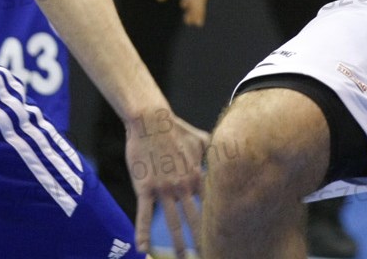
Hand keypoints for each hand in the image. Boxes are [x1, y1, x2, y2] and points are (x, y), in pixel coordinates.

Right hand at [124, 105, 207, 256]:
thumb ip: (211, 151)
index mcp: (197, 176)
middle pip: (195, 219)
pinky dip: (143, 233)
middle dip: (202, 239)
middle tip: (211, 254)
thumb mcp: (200, 139)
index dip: (216, 220)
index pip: (210, 204)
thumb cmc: (176, 128)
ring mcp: (164, 189)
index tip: (224, 234)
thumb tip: (221, 154)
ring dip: (178, 243)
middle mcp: (183, 186)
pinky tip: (142, 249)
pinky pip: (144, 214)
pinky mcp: (146, 188)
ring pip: (173, 222)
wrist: (152, 121)